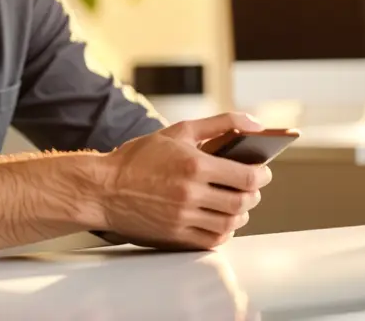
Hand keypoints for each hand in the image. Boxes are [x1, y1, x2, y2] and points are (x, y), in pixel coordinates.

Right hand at [97, 112, 273, 249]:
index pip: (247, 177)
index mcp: (194, 166)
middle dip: (253, 194)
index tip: (262, 172)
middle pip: (242, 202)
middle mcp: (190, 194)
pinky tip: (220, 220)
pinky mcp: (175, 236)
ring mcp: (183, 218)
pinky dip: (224, 232)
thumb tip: (255, 123)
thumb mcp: (178, 131)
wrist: (102, 189)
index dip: (262, 175)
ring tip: (235, 203)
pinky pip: (212, 240)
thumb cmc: (137, 158)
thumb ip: (220, 123)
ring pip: (230, 223)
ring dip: (240, 214)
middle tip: (250, 187)